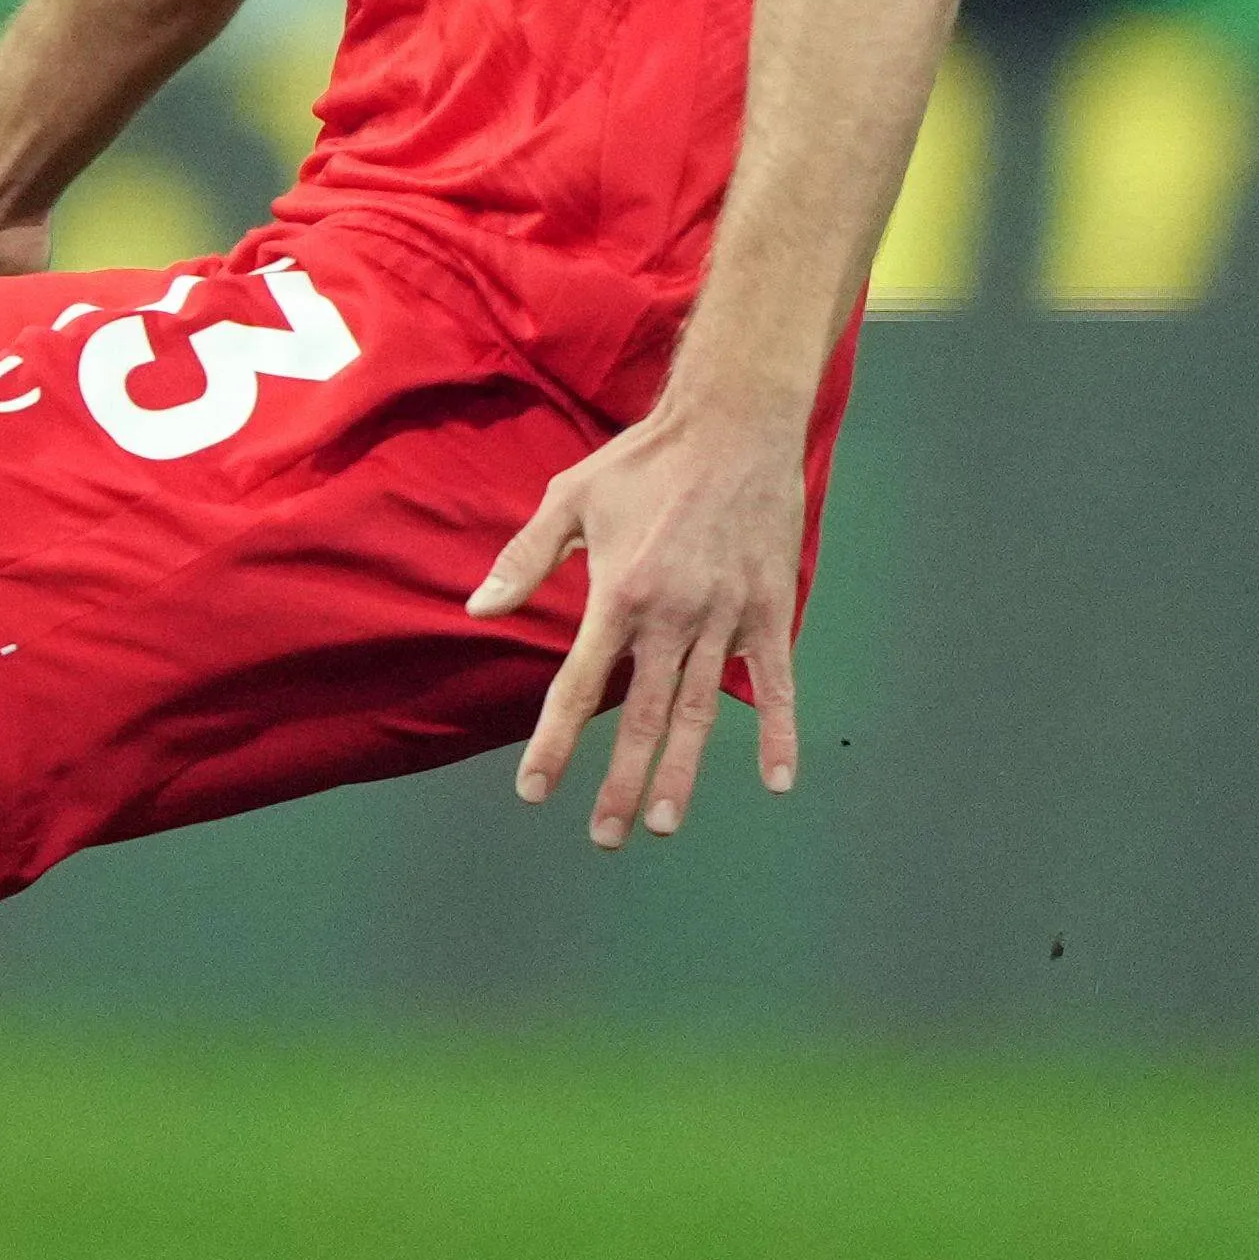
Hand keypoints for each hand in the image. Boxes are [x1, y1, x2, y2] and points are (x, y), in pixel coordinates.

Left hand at [470, 395, 806, 846]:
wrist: (735, 423)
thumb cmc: (644, 461)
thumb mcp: (570, 499)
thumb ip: (525, 560)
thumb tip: (478, 608)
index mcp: (619, 595)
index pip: (578, 686)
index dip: (556, 743)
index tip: (536, 791)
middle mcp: (673, 616)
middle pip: (642, 717)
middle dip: (620, 782)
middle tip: (604, 836)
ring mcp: (727, 617)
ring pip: (701, 712)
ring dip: (683, 773)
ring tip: (663, 824)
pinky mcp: (771, 610)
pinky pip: (777, 683)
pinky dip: (779, 733)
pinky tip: (779, 781)